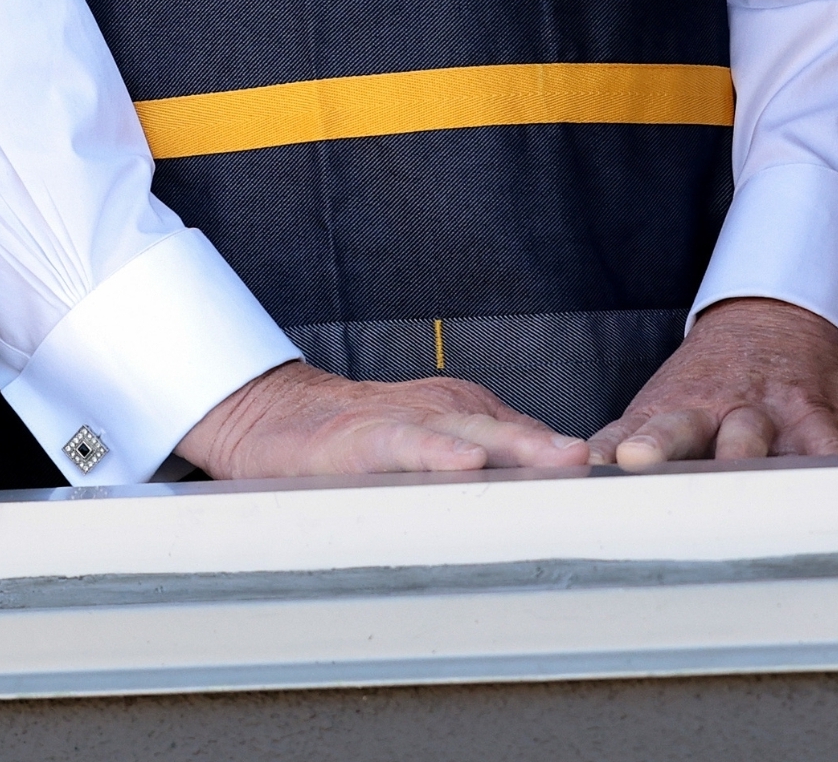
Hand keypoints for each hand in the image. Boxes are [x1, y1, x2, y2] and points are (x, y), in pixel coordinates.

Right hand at [176, 358, 589, 478]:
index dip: (589, 470)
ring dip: (521, 448)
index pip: (543, 443)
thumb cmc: (362, 443)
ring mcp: (406, 421)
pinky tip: (464, 462)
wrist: (269, 418)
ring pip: (473, 433)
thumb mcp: (436, 447)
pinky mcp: (360, 438)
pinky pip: (404, 445)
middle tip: (630, 470)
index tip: (651, 495)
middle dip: (571, 453)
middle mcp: (449, 411)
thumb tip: (573, 509)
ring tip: (568, 461)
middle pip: (520, 434)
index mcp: (474, 415)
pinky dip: (435, 452)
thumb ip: (494, 464)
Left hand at [589, 297, 837, 465]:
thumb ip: (624, 443)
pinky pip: (822, 446)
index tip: (589, 465)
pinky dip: (822, 466)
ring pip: (746, 436)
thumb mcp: (658, 406)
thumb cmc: (703, 383)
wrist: (763, 321)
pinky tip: (817, 482)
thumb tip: (580, 478)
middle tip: (636, 459)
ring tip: (734, 481)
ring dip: (736, 456)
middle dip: (656, 444)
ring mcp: (759, 415)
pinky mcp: (810, 421)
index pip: (626, 435)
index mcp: (662, 412)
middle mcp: (707, 412)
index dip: (606, 451)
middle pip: (676, 428)